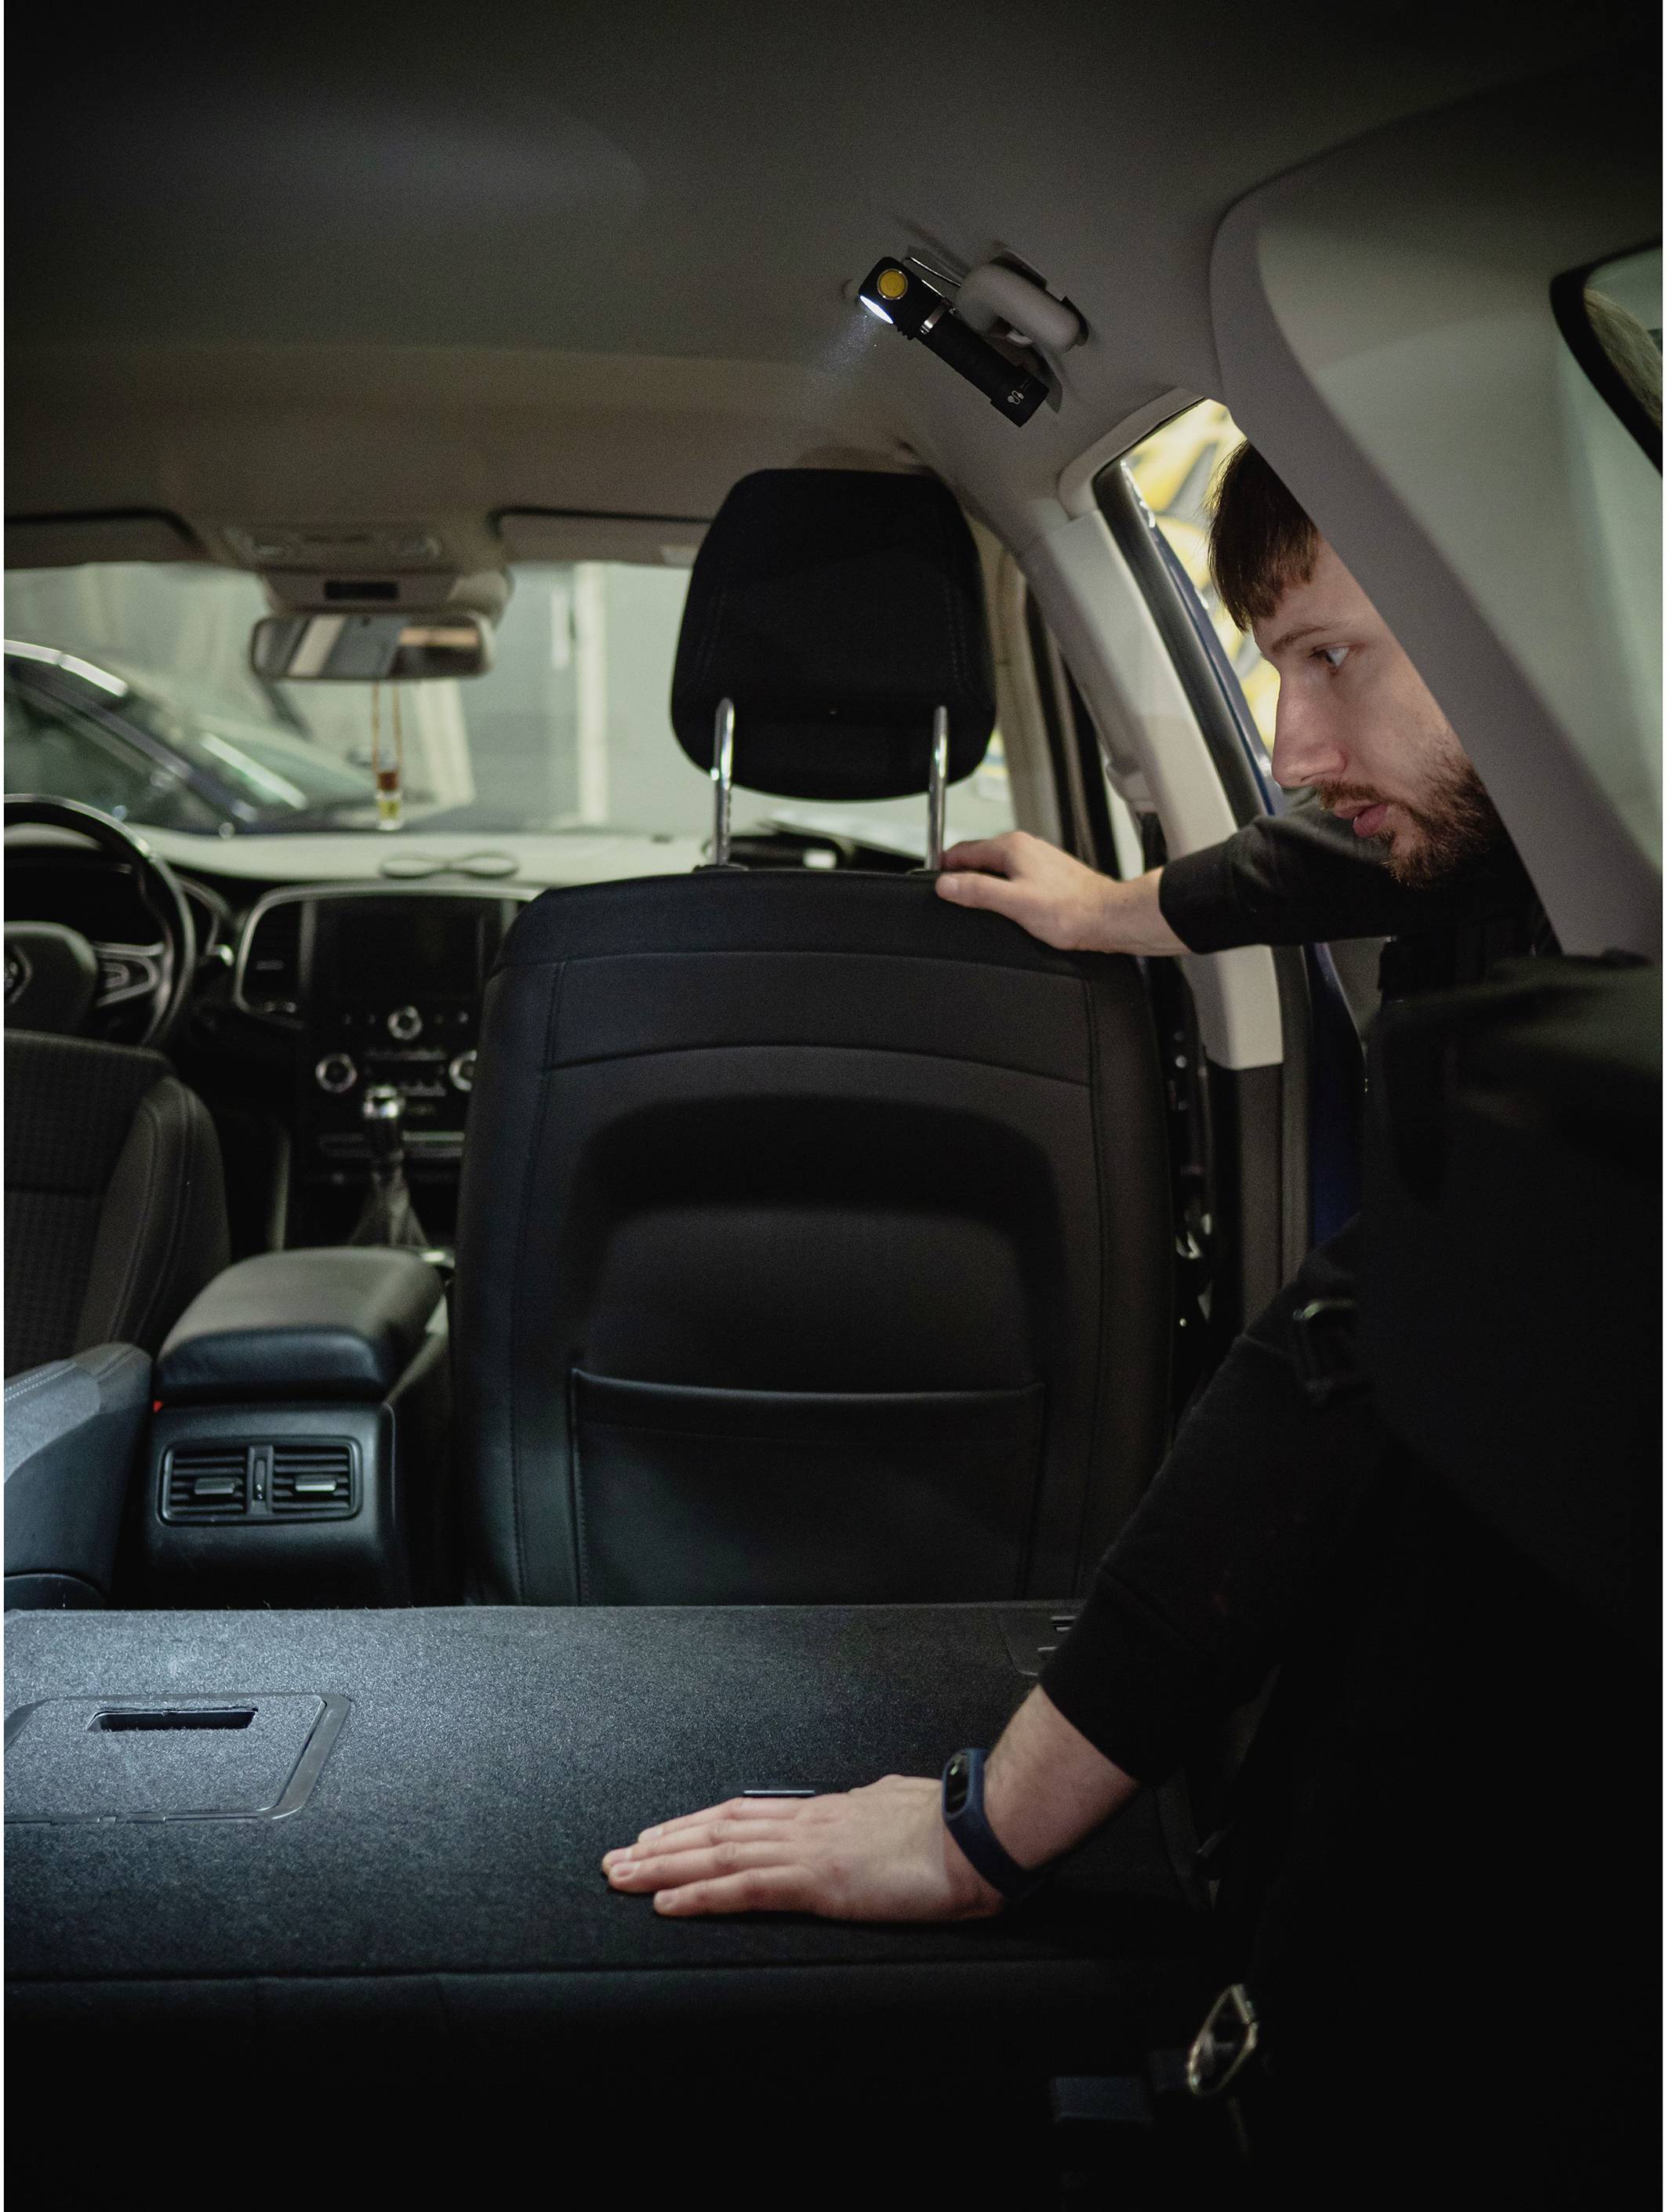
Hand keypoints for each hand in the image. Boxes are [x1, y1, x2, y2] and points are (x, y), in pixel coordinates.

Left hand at [602, 1775, 1003, 1920]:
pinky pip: (744, 1889)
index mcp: (825, 1811)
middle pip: (716, 1831)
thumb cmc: (949, 1825)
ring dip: (663, 1867)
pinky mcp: (816, 1882)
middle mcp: (805, 1824)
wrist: (974, 1834)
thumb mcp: (898, 1806)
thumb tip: (867, 1810)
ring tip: (623, 1877)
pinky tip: (667, 1903)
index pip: (744, 1814)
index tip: (662, 1832)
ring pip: (716, 1855)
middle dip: (663, 1845)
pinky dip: (699, 1896)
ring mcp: (806, 1850)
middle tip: (617, 1857)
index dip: (697, 1824)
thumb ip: (871, 1811)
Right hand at [936, 833, 1182, 956]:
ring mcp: (1039, 861)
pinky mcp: (1049, 876)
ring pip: (998, 868)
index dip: (944, 867)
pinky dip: (1002, 889)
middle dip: (962, 874)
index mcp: (1013, 847)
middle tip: (947, 894)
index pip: (964, 850)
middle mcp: (1026, 848)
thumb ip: (977, 891)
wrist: (1109, 918)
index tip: (932, 881)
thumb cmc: (1071, 911)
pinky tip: (1004, 907)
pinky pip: (1014, 878)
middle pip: (980, 857)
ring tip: (972, 901)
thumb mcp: (1013, 903)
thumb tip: (946, 884)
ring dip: (983, 882)